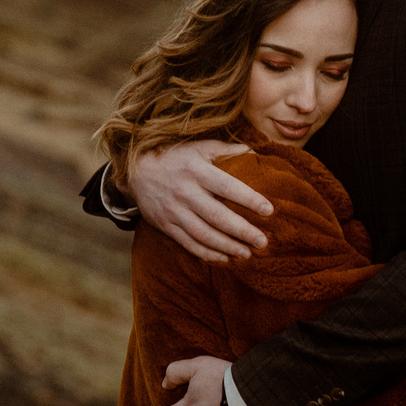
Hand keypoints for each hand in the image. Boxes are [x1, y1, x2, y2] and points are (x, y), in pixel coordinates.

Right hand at [132, 139, 271, 262]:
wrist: (136, 171)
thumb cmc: (175, 157)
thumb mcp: (198, 147)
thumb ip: (226, 150)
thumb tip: (254, 152)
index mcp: (196, 170)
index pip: (227, 186)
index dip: (249, 199)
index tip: (269, 210)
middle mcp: (185, 192)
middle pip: (217, 216)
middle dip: (242, 231)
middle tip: (263, 242)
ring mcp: (174, 211)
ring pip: (203, 234)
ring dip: (227, 246)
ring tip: (247, 253)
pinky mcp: (166, 225)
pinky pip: (188, 243)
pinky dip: (207, 253)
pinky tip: (224, 258)